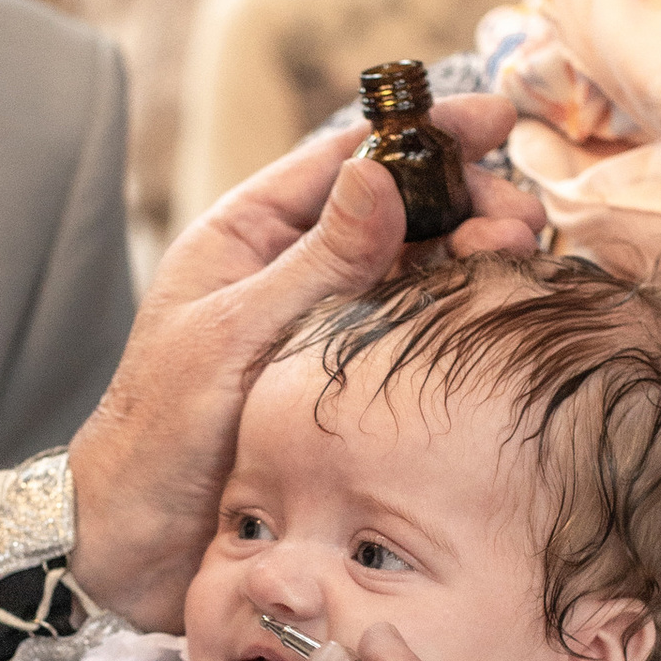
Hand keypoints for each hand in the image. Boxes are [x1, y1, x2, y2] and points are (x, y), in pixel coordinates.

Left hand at [66, 97, 535, 628]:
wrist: (138, 541)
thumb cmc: (159, 432)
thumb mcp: (236, 334)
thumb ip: (314, 262)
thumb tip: (377, 175)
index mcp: (248, 237)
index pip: (345, 161)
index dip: (422, 135)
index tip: (494, 119)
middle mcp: (292, 274)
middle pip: (395, 213)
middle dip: (464, 201)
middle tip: (521, 216)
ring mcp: (324, 330)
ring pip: (414, 271)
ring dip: (471, 256)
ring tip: (522, 253)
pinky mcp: (347, 386)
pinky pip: (413, 334)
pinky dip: (458, 316)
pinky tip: (499, 310)